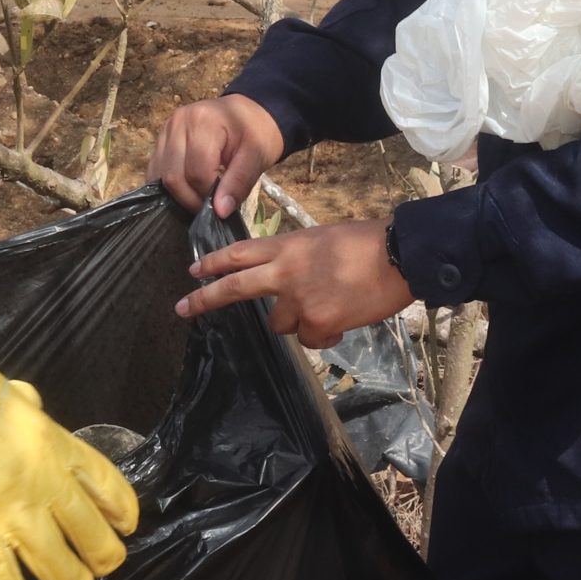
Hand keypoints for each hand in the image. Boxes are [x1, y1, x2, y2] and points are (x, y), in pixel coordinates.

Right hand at [0, 335, 138, 579]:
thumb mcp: (15, 394)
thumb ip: (28, 406)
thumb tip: (28, 403)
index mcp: (59, 449)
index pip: (106, 483)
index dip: (122, 507)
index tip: (128, 524)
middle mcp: (48, 488)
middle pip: (91, 533)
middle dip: (104, 555)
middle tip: (104, 565)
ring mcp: (16, 514)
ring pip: (57, 564)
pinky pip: (1, 573)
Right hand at [148, 93, 286, 217]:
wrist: (249, 111)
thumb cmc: (256, 131)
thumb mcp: (257, 156)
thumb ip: (238, 183)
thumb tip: (220, 212)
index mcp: (202, 122)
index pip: (196, 173)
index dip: (208, 196)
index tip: (222, 205)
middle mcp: (177, 123)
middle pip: (172, 177)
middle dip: (190, 199)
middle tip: (210, 206)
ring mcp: (165, 130)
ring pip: (159, 176)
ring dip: (178, 194)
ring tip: (200, 196)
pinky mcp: (160, 139)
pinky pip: (156, 170)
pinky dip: (169, 185)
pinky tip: (188, 188)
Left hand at [173, 221, 413, 348]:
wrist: (398, 257)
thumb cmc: (367, 244)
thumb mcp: (321, 240)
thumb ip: (296, 259)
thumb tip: (287, 285)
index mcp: (287, 246)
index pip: (239, 253)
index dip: (213, 262)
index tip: (193, 271)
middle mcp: (284, 271)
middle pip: (235, 286)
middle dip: (205, 298)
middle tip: (182, 308)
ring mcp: (297, 298)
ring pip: (278, 323)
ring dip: (297, 322)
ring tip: (329, 306)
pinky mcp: (315, 323)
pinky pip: (308, 338)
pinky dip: (323, 335)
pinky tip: (343, 320)